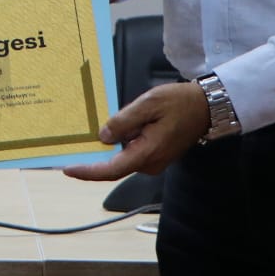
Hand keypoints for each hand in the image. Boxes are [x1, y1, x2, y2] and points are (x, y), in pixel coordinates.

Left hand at [62, 81, 209, 182]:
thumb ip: (124, 121)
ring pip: (122, 158)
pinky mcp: (155, 155)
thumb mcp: (148, 104)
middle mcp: (149, 163)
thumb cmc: (179, 103)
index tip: (69, 169)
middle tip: (70, 150)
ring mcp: (153, 161)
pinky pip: (131, 153)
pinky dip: (119, 144)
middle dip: (93, 160)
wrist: (206, 107)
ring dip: (107, 149)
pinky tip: (113, 130)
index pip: (112, 170)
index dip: (88, 172)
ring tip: (90, 135)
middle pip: (114, 166)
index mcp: (147, 153)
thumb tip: (103, 137)